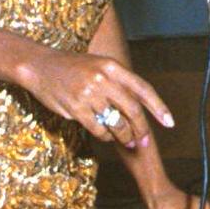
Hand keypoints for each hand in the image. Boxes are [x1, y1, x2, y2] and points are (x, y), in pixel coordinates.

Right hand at [16, 47, 172, 147]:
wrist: (40, 67)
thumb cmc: (71, 68)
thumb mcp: (98, 66)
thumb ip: (117, 83)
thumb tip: (138, 107)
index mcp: (112, 66)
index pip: (143, 89)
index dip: (159, 108)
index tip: (169, 123)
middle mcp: (103, 78)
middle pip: (132, 110)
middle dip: (141, 129)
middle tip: (143, 141)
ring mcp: (89, 93)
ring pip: (116, 123)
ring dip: (123, 137)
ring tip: (125, 142)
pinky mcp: (76, 108)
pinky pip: (98, 129)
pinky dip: (104, 136)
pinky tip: (104, 135)